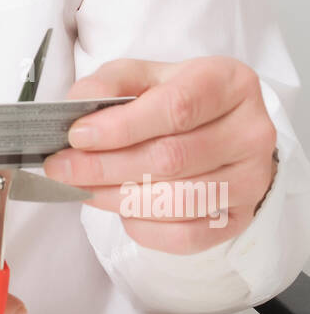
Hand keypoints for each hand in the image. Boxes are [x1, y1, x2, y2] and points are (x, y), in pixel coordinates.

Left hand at [42, 56, 277, 254]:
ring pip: (178, 200)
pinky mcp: (240, 217)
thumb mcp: (143, 76)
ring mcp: (251, 179)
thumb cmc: (177, 98)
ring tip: (84, 189)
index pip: (175, 108)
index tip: (76, 136)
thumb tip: (76, 111)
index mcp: (228, 83)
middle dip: (105, 167)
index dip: (121, 127)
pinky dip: (145, 228)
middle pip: (172, 158)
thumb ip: (109, 84)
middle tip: (62, 170)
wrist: (220, 127)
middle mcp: (250, 132)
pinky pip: (188, 237)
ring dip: (118, 199)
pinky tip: (122, 211)